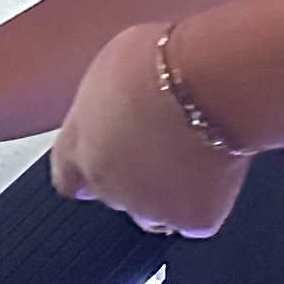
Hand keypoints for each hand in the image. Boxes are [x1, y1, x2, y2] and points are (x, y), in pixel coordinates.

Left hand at [45, 24, 247, 236]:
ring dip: (167, 193)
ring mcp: (147, 206)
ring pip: (155, 213)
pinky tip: (214, 168)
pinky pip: (197, 219)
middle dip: (134, 176)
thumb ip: (102, 107)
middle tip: (161, 144)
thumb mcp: (108, 71)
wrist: (209, 83)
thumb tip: (113, 107)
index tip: (107, 158)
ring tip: (190, 152)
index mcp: (79, 145)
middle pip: (115, 193)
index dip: (90, 170)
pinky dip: (207, 200)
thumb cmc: (162, 64)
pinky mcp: (190, 219)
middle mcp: (105, 182)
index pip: (68, 177)